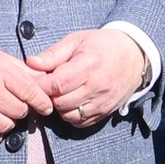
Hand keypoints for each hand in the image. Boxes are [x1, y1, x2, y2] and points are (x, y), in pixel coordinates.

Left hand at [31, 28, 147, 129]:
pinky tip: (72, 101)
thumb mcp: (77, 40)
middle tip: (48, 86)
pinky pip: (81, 122)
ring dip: (60, 107)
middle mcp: (96, 87)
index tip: (36, 80)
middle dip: (49, 95)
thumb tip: (30, 64)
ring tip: (61, 93)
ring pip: (69, 115)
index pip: (56, 84)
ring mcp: (102, 102)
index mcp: (88, 65)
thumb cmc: (102, 45)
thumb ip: (53, 54)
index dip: (40, 85)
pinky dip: (72, 115)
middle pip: (60, 102)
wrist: (135, 55)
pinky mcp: (105, 112)